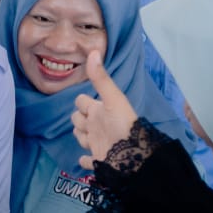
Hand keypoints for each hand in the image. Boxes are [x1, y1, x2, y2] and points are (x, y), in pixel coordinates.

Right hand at [71, 49, 137, 170]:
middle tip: (88, 125)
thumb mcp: (113, 98)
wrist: (134, 154)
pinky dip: (86, 161)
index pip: (82, 102)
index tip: (86, 106)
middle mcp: (97, 126)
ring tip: (89, 141)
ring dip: (81, 138)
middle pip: (78, 120)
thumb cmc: (123, 124)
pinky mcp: (98, 161)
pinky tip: (87, 160)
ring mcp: (97, 144)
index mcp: (99, 110)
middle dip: (78, 121)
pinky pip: (87, 162)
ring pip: (81, 138)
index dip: (81, 103)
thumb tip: (94, 51)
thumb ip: (101, 78)